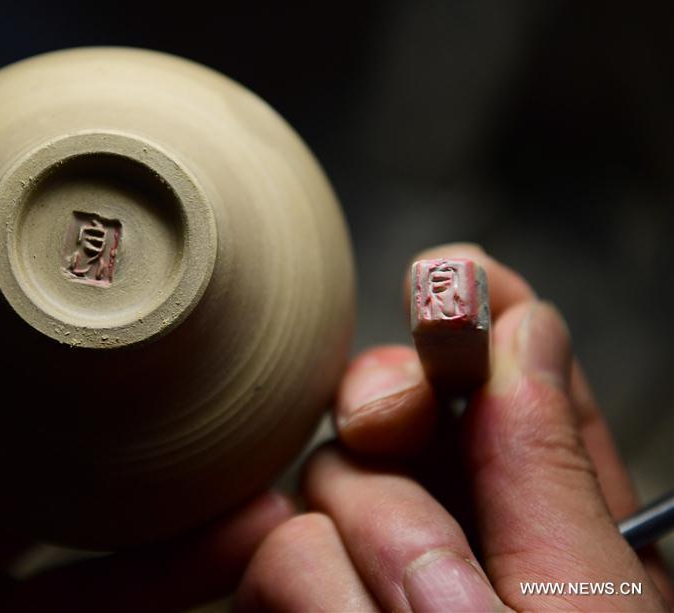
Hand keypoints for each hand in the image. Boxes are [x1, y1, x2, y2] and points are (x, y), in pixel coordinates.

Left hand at [0, 140, 291, 610]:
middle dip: (199, 382)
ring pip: (121, 511)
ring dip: (215, 485)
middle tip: (289, 352)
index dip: (112, 268)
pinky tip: (243, 537)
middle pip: (103, 407)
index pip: (30, 298)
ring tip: (300, 450)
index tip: (201, 244)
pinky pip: (90, 604)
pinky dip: (172, 579)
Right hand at [238, 243, 672, 610]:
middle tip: (418, 485)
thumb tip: (522, 323)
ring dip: (370, 554)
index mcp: (548, 517)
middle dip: (392, 439)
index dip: (477, 308)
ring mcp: (368, 567)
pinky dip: (303, 593)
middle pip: (385, 408)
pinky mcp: (300, 600)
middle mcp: (452, 529)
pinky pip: (272, 554)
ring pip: (323, 477)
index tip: (445, 280)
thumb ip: (549, 466)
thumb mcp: (588, 601)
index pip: (509, 374)